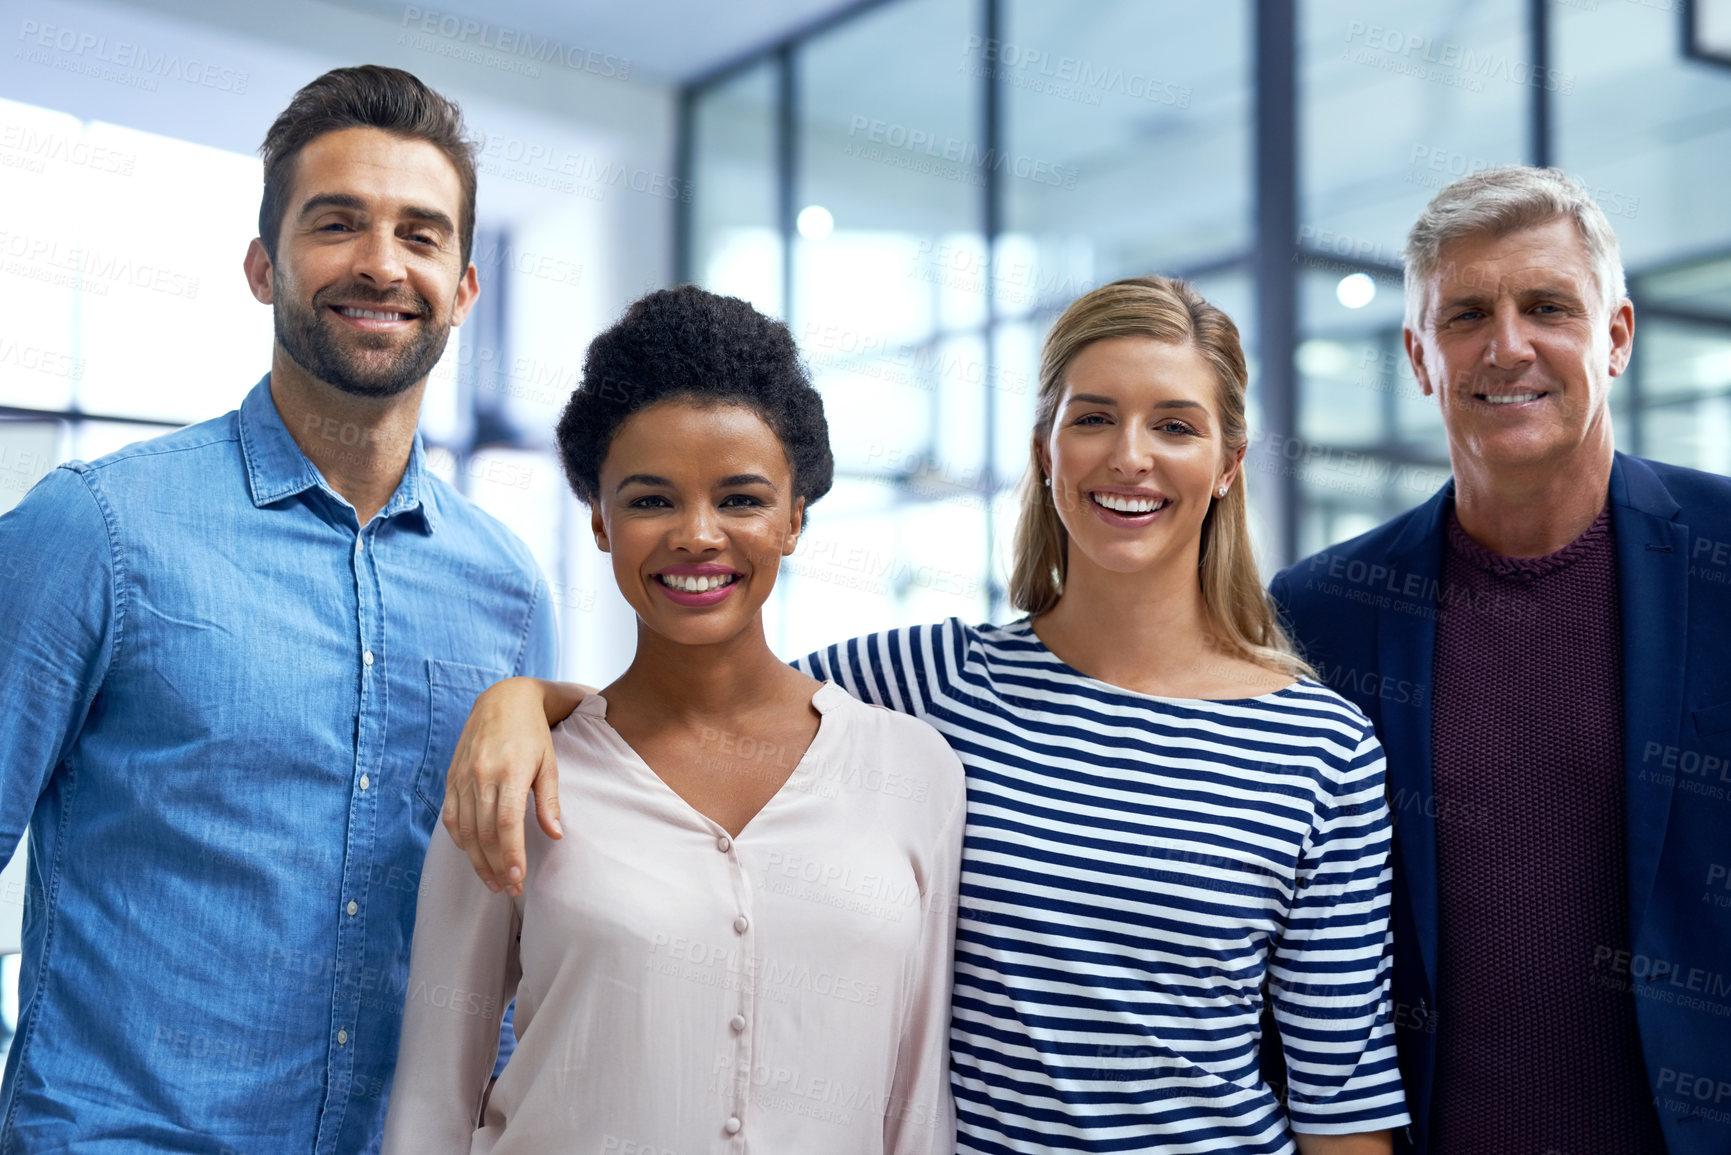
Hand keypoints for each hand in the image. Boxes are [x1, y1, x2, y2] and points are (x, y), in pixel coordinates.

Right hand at [442, 677, 580, 895]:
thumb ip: (549, 801)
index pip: (507, 823)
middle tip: (509, 890)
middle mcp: (481, 775)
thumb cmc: (532, 734)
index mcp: (509, 771)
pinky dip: (460, 840)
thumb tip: (555, 835)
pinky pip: (450, 816)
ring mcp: (462, 777)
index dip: (511, 854)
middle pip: (484, 833)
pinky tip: (473, 855)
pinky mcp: (451, 777)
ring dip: (477, 860)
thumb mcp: (549, 763)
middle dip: (496, 866)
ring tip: (493, 881)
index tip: (518, 880)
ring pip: (464, 830)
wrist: (502, 700)